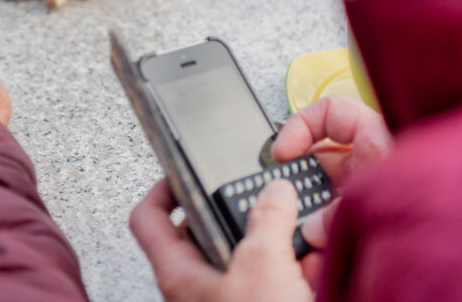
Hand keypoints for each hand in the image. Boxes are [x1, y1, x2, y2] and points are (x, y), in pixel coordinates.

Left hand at [131, 179, 312, 301]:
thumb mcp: (263, 263)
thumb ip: (268, 219)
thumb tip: (274, 192)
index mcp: (178, 273)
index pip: (147, 218)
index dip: (162, 188)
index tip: (183, 172)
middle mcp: (196, 289)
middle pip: (206, 233)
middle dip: (241, 216)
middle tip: (260, 202)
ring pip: (246, 257)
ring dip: (275, 244)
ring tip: (300, 237)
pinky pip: (272, 281)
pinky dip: (293, 271)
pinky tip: (314, 268)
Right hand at [271, 95, 391, 276]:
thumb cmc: (437, 194)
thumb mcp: (377, 193)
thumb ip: (339, 210)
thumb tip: (312, 226)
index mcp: (375, 136)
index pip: (329, 111)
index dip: (300, 126)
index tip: (283, 151)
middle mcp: (372, 156)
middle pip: (322, 152)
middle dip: (302, 174)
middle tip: (287, 191)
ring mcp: (371, 181)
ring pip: (327, 184)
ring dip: (312, 203)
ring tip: (304, 222)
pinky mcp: (373, 204)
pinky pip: (338, 208)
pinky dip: (326, 220)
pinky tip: (321, 236)